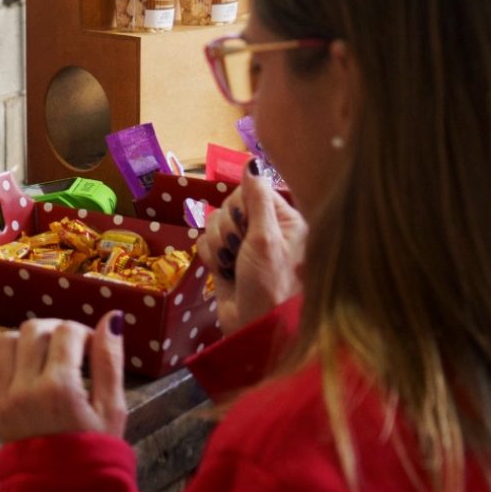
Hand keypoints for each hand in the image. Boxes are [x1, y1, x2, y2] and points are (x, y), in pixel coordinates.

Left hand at [0, 312, 126, 441]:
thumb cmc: (96, 453)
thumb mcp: (113, 409)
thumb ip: (110, 361)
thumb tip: (113, 317)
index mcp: (60, 388)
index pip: (67, 331)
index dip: (84, 332)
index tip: (93, 349)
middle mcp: (26, 388)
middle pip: (33, 328)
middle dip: (56, 330)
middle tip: (72, 348)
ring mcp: (5, 398)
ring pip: (6, 341)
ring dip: (28, 340)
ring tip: (48, 357)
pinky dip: (7, 360)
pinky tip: (27, 372)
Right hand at [196, 168, 306, 332]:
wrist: (256, 330)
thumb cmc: (271, 284)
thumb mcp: (265, 238)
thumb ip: (256, 198)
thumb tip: (252, 161)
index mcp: (285, 220)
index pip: (252, 189)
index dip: (241, 204)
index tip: (245, 224)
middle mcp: (265, 229)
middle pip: (228, 205)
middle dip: (227, 228)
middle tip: (238, 250)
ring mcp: (243, 246)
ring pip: (213, 224)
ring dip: (217, 245)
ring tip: (231, 265)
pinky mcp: (225, 261)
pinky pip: (205, 243)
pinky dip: (210, 257)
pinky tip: (221, 272)